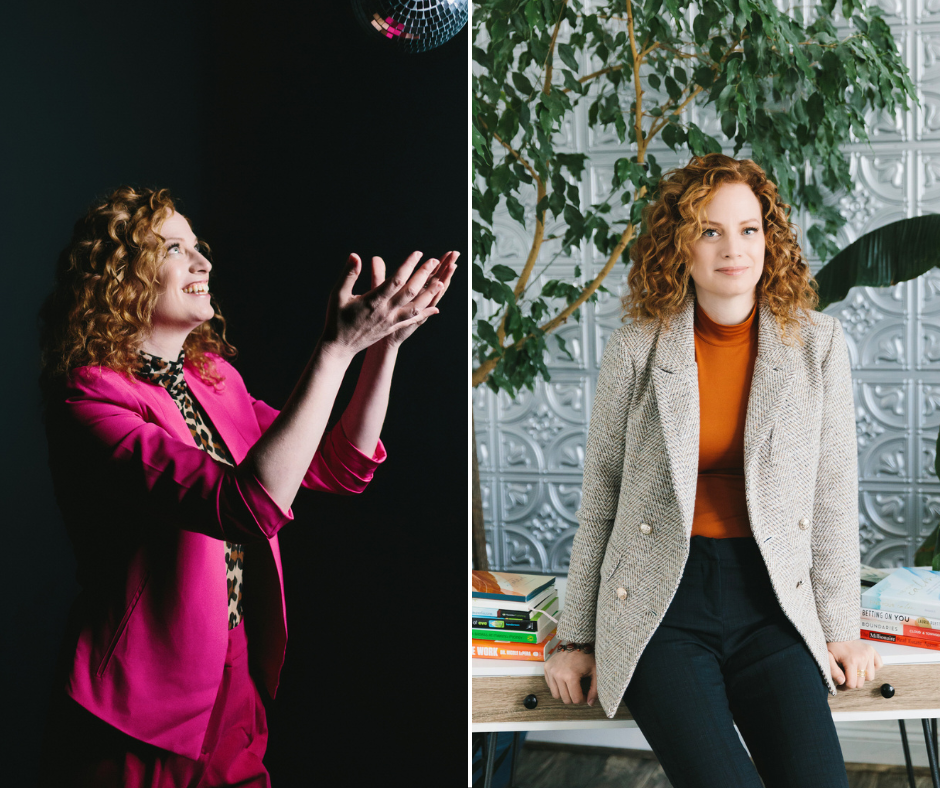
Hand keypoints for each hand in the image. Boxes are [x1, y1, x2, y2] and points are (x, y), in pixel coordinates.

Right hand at [320, 251, 441, 357]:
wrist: (340, 347)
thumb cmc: (337, 319)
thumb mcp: (338, 295)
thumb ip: (349, 274)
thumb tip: (355, 255)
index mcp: (373, 301)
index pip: (395, 280)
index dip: (408, 266)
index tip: (418, 253)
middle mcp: (385, 311)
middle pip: (410, 291)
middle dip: (423, 275)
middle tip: (434, 261)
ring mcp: (391, 321)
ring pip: (415, 307)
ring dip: (429, 295)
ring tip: (441, 282)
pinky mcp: (392, 328)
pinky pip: (412, 321)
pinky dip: (425, 313)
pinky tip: (436, 308)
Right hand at [544, 649, 597, 705]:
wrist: (576, 641)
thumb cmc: (587, 657)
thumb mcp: (595, 673)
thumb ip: (594, 690)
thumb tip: (590, 704)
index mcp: (571, 676)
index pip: (576, 699)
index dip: (583, 699)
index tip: (586, 694)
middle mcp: (558, 674)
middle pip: (565, 699)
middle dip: (574, 698)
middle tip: (579, 690)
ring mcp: (551, 671)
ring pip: (556, 695)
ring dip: (564, 694)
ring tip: (571, 686)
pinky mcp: (546, 668)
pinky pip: (550, 685)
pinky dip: (557, 686)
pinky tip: (564, 680)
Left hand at [827, 639, 882, 689]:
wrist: (838, 633)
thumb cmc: (833, 645)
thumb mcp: (828, 657)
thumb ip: (833, 671)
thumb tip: (842, 682)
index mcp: (851, 660)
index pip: (852, 684)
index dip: (845, 687)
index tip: (840, 685)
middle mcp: (863, 658)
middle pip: (861, 682)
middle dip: (852, 682)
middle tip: (845, 677)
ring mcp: (869, 654)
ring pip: (870, 677)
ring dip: (862, 677)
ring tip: (853, 671)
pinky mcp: (873, 651)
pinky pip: (879, 665)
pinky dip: (873, 668)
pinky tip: (863, 665)